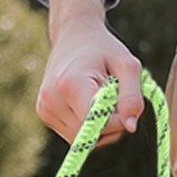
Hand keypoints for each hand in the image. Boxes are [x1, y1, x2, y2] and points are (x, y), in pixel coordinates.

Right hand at [37, 0, 143, 145]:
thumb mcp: (127, 65)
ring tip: (101, 99)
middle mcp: (52, 100)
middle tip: (115, 98)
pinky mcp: (44, 115)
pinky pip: (73, 135)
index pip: (96, 122)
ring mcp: (45, 109)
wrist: (73, 37)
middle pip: (89, 134)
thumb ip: (132, 96)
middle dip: (109, 124)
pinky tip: (88, 104)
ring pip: (81, 140)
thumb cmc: (103, 49)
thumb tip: (130, 127)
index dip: (116, 120)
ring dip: (99, 127)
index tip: (124, 101)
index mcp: (70, 84)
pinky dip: (87, 126)